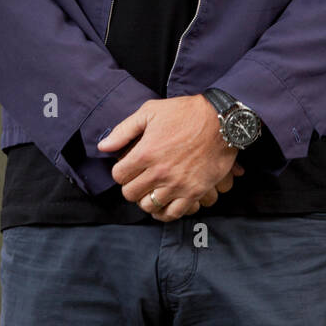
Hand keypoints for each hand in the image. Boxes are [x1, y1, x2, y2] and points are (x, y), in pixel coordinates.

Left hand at [97, 94, 239, 220]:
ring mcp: (177, 184)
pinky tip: (163, 204)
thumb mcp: (151, 111)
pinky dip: (164, 212)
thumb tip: (103, 147)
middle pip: (131, 194)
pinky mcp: (194, 192)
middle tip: (139, 179)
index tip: (129, 167)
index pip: (119, 176)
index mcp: (145, 153)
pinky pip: (172, 213)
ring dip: (147, 199)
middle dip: (132, 186)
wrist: (221, 120)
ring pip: (149, 206)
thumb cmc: (186, 113)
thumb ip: (124, 130)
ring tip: (151, 191)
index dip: (121, 171)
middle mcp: (159, 172)